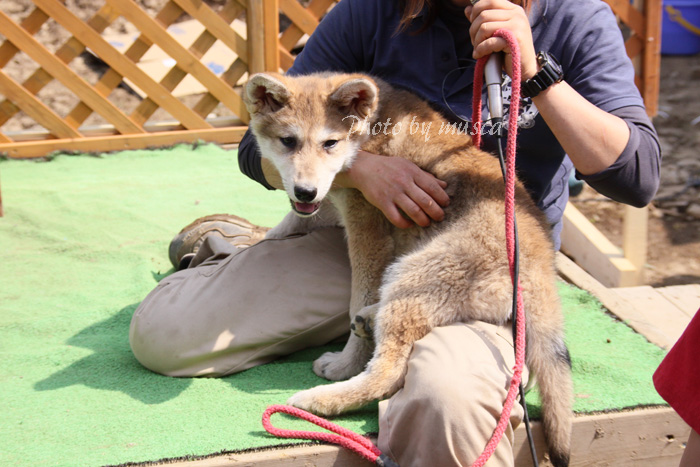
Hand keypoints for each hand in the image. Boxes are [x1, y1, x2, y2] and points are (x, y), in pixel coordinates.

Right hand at [335, 151, 449, 228]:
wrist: (364, 168)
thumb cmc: (389, 167)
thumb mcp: (408, 166)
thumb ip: (426, 176)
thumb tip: (444, 185)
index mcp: (412, 172)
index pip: (432, 187)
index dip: (442, 197)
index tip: (446, 204)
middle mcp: (404, 182)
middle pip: (425, 201)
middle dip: (436, 212)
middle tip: (440, 217)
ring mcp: (393, 193)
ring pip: (413, 211)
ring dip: (423, 220)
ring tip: (427, 223)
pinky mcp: (382, 202)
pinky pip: (396, 218)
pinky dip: (405, 223)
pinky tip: (409, 224)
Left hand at [465, 0, 538, 79]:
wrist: (525, 69)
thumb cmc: (509, 51)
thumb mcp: (496, 32)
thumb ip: (484, 20)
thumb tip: (467, 9)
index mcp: (513, 10)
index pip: (490, 1)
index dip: (476, 11)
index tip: (473, 24)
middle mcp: (517, 15)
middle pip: (483, 15)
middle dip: (473, 30)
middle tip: (474, 42)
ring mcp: (517, 26)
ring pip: (484, 27)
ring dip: (476, 41)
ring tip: (478, 49)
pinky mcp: (514, 40)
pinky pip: (489, 42)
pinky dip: (480, 50)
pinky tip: (480, 55)